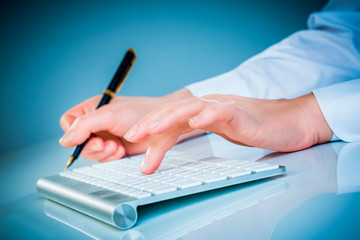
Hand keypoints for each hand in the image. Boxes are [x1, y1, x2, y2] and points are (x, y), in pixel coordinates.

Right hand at [59, 89, 195, 160]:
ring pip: (90, 152)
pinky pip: (103, 159)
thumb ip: (85, 126)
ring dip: (102, 153)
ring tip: (116, 147)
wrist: (163, 123)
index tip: (86, 136)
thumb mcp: (108, 115)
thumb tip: (65, 141)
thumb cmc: (139, 111)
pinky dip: (110, 157)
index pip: (68, 122)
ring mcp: (105, 137)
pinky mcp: (115, 149)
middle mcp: (95, 123)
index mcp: (91, 109)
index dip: (73, 132)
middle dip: (91, 146)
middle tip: (104, 144)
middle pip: (78, 142)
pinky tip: (121, 151)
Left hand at [125, 93, 332, 173]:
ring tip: (152, 129)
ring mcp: (225, 107)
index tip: (133, 142)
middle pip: (174, 110)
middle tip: (131, 137)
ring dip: (170, 117)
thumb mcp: (220, 131)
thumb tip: (174, 139)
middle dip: (150, 123)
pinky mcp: (243, 113)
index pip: (171, 118)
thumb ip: (199, 130)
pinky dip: (208, 116)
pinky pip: (223, 111)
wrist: (290, 121)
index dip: (150, 127)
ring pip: (192, 107)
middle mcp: (209, 105)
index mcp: (202, 111)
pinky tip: (196, 123)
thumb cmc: (255, 127)